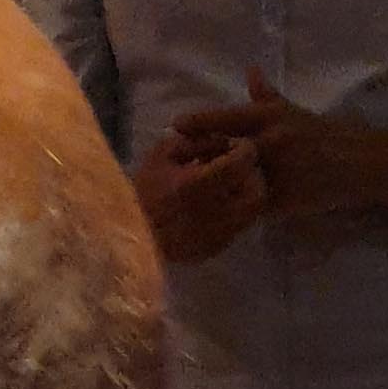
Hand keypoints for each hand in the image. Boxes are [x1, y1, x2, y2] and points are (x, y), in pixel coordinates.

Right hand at [133, 126, 267, 264]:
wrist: (130, 234)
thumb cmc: (144, 188)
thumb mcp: (163, 153)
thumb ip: (196, 140)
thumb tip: (224, 139)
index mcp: (195, 185)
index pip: (240, 164)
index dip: (245, 151)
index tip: (239, 145)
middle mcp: (210, 214)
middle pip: (256, 191)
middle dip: (253, 175)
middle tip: (241, 167)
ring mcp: (215, 236)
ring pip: (253, 212)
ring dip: (248, 195)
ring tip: (233, 186)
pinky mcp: (215, 249)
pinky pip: (240, 227)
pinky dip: (238, 213)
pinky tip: (222, 205)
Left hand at [175, 71, 365, 225]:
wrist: (356, 163)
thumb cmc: (321, 134)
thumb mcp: (293, 112)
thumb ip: (267, 96)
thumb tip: (250, 71)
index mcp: (271, 119)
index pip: (229, 118)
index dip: (201, 122)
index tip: (175, 125)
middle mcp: (272, 142)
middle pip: (226, 151)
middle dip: (198, 157)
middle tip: (171, 162)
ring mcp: (278, 172)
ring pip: (237, 181)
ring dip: (213, 186)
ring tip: (186, 190)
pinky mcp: (285, 200)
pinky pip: (253, 207)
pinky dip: (235, 209)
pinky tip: (215, 213)